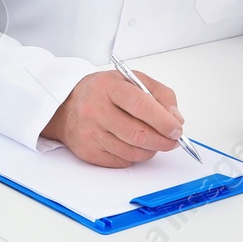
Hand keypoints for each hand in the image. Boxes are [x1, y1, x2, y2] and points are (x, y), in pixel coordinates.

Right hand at [41, 70, 184, 167]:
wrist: (66, 106)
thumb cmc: (102, 92)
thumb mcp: (131, 80)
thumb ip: (160, 94)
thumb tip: (175, 119)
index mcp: (108, 87)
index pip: (141, 105)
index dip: (163, 120)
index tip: (177, 129)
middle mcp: (95, 109)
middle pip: (138, 134)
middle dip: (163, 140)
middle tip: (173, 140)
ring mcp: (90, 132)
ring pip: (133, 152)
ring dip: (150, 149)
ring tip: (152, 139)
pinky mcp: (88, 151)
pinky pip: (123, 161)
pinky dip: (134, 156)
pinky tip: (131, 143)